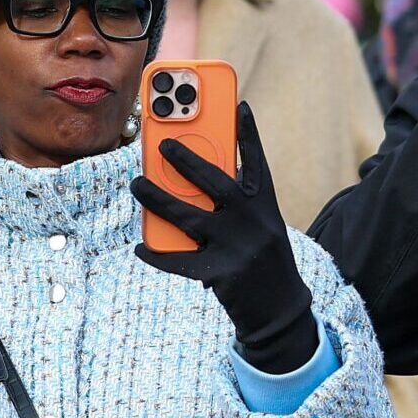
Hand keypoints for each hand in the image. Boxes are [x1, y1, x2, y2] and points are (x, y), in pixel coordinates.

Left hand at [131, 101, 317, 372]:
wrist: (281, 312)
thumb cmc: (263, 260)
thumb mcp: (261, 226)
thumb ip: (236, 202)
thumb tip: (191, 178)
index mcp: (266, 207)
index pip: (258, 163)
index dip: (249, 134)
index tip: (240, 105)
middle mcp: (255, 223)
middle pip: (215, 183)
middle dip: (185, 160)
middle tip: (160, 146)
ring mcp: (238, 249)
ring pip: (187, 216)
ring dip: (157, 198)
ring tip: (136, 185)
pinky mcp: (220, 274)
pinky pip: (179, 260)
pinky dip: (157, 254)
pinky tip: (140, 247)